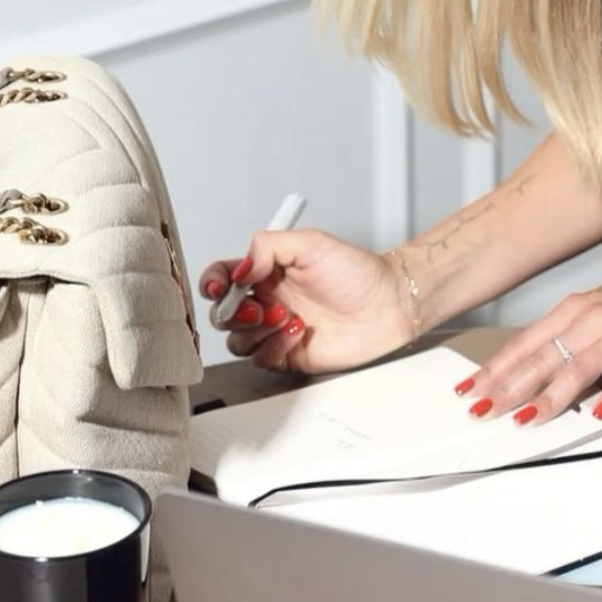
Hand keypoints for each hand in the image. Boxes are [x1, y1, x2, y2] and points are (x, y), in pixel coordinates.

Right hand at [198, 228, 412, 373]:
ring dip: (257, 329)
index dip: (212, 281)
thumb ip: (269, 247)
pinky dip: (275, 346)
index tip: (218, 286)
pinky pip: (262, 358)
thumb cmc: (359, 272)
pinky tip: (300, 331)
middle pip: (223, 313)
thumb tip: (239, 268)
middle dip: (232, 312)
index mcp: (268, 270)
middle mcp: (268, 299)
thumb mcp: (312, 243)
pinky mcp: (287, 354)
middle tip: (257, 307)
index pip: (224, 275)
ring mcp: (276, 329)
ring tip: (288, 316)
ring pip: (238, 339)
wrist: (388, 305)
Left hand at [455, 238, 601, 425]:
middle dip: (509, 386)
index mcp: (576, 308)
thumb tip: (540, 365)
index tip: (470, 388)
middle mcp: (593, 317)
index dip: (496, 367)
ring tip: (528, 418)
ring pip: (578, 366)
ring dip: (551, 395)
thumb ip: (572, 335)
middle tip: (483, 410)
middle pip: (543, 356)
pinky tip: (600, 411)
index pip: (525, 342)